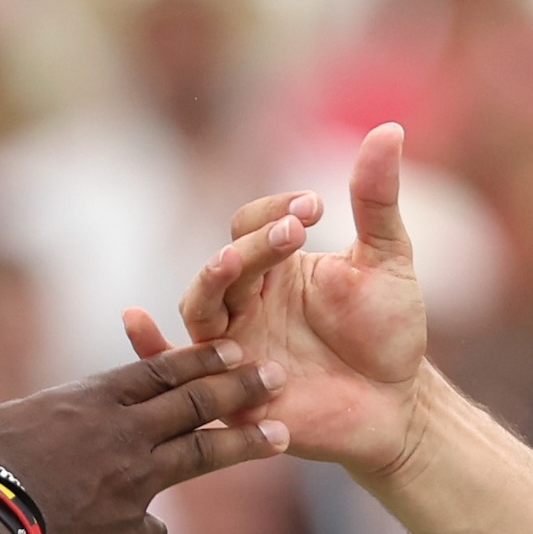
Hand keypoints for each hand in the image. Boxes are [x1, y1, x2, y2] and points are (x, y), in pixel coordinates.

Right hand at [0, 336, 288, 533]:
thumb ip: (31, 424)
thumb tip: (31, 433)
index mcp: (87, 399)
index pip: (157, 370)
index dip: (198, 359)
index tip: (230, 348)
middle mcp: (121, 432)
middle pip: (195, 402)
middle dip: (240, 385)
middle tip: (274, 374)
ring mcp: (131, 481)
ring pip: (202, 454)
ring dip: (245, 441)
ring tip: (281, 433)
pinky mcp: (127, 530)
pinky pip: (150, 531)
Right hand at [124, 123, 430, 473]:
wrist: (398, 405)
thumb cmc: (389, 331)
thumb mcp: (387, 261)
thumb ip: (376, 200)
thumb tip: (390, 128)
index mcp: (274, 265)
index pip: (250, 222)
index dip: (274, 211)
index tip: (315, 207)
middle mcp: (245, 300)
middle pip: (226, 262)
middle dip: (254, 246)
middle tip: (292, 230)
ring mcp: (233, 344)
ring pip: (200, 305)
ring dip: (213, 281)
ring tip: (233, 261)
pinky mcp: (229, 390)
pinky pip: (178, 367)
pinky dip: (149, 345)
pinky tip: (134, 321)